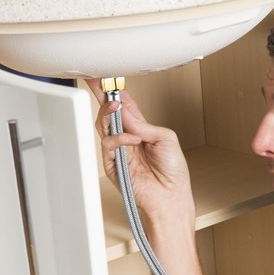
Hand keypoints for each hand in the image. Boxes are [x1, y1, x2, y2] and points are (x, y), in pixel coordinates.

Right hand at [85, 79, 194, 223]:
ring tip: (116, 105)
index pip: (125, 106)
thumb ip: (144, 124)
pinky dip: (119, 138)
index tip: (110, 76)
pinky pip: (108, 146)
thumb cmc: (173, 173)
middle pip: (109, 112)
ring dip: (108, 112)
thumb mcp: (166, 139)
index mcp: (141, 130)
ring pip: (104, 125)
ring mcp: (119, 151)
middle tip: (99, 80)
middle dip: (102, 95)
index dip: (117, 91)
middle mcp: (127, 139)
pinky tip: (132, 139)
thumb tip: (125, 112)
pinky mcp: (113, 165)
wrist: (171, 198)